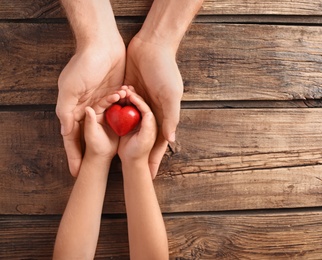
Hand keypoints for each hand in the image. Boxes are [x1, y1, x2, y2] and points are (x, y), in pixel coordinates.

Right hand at [56, 41, 125, 176]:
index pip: (73, 138)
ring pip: (108, 123)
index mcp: (74, 108)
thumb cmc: (83, 65)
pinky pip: (120, 110)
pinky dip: (125, 117)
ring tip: (122, 151)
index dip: (74, 154)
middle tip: (98, 168)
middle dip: (93, 151)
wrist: (102, 43)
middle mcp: (88, 106)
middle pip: (90, 135)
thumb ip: (66, 111)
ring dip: (114, 133)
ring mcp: (103, 100)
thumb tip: (65, 133)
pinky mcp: (116, 93)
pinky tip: (133, 129)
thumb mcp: (69, 89)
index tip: (76, 172)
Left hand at [84, 90, 126, 159]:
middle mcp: (103, 112)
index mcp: (95, 113)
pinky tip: (136, 104)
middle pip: (111, 100)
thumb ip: (90, 121)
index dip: (110, 97)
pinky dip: (130, 106)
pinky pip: (125, 110)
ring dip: (125, 98)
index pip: (103, 102)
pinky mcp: (119, 120)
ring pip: (119, 103)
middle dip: (119, 94)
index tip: (117, 95)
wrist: (102, 155)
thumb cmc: (95, 145)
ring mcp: (112, 115)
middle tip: (127, 90)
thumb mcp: (91, 134)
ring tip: (132, 94)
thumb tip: (88, 108)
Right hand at [118, 88, 157, 164]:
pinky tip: (115, 98)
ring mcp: (137, 121)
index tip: (130, 95)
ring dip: (127, 98)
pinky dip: (121, 103)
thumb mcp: (144, 139)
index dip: (138, 100)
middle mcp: (146, 119)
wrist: (132, 162)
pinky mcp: (130, 123)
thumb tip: (149, 113)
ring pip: (133, 105)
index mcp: (151, 122)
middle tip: (125, 88)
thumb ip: (148, 126)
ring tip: (121, 90)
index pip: (145, 108)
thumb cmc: (138, 152)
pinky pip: (126, 110)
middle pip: (140, 104)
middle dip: (133, 96)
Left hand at [124, 36, 182, 177]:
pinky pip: (119, 107)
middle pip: (142, 136)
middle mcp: (150, 110)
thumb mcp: (171, 95)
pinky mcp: (127, 91)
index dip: (156, 158)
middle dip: (135, 151)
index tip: (151, 174)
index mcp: (162, 113)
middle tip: (128, 167)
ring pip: (128, 122)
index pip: (159, 141)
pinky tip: (104, 127)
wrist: (152, 45)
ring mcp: (138, 101)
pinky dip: (113, 116)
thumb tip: (170, 140)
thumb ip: (170, 117)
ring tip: (112, 152)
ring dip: (121, 135)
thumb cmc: (165, 70)